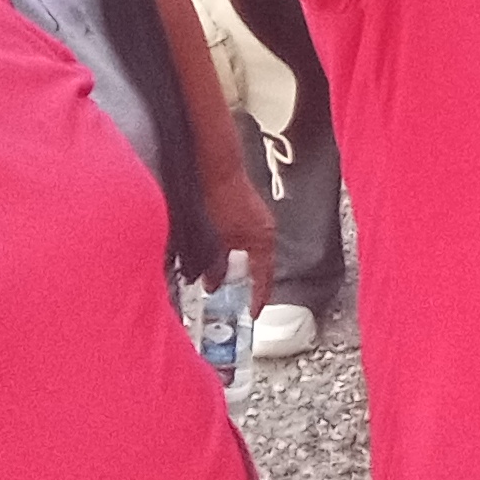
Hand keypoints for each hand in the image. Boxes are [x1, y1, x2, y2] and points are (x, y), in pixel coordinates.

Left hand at [198, 169, 278, 307]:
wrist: (215, 166)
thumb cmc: (220, 200)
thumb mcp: (217, 239)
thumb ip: (217, 266)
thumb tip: (214, 285)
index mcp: (264, 240)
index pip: (265, 278)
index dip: (258, 298)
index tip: (253, 313)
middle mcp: (266, 231)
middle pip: (260, 266)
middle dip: (246, 283)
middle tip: (234, 300)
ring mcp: (257, 219)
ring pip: (249, 254)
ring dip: (237, 267)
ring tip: (220, 279)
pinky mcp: (246, 211)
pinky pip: (243, 241)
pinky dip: (233, 253)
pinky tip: (216, 256)